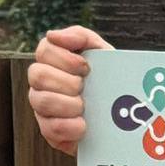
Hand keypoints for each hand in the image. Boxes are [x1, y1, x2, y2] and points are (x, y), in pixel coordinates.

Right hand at [28, 25, 113, 154]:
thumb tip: (53, 35)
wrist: (126, 116)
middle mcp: (43, 83)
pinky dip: (69, 126)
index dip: (65, 58)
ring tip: (85, 107)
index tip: (86, 67)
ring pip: (41, 101)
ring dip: (68, 104)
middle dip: (67, 81)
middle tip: (85, 87)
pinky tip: (83, 125)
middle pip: (38, 75)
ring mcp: (43, 107)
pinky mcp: (50, 130)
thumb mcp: (104, 53)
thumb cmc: (110, 79)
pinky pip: (50, 128)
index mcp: (54, 61)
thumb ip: (81, 37)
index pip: (44, 50)